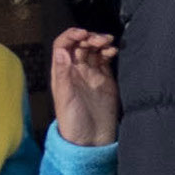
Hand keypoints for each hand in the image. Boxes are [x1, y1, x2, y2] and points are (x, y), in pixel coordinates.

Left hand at [47, 29, 118, 146]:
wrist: (91, 140)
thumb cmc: (73, 123)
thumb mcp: (65, 98)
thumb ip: (63, 74)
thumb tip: (61, 50)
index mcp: (62, 73)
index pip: (63, 46)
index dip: (71, 35)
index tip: (83, 34)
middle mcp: (76, 71)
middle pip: (80, 44)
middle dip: (89, 37)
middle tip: (100, 39)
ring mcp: (91, 74)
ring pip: (94, 49)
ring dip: (100, 41)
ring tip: (108, 42)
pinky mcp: (105, 79)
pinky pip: (106, 59)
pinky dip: (109, 52)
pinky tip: (113, 51)